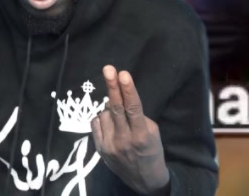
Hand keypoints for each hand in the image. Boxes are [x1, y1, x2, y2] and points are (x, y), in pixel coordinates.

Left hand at [92, 66, 168, 194]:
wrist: (143, 180)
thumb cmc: (151, 150)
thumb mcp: (152, 132)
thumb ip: (137, 116)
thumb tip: (120, 99)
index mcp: (141, 135)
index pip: (133, 108)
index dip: (128, 90)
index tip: (123, 74)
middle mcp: (123, 140)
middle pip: (116, 108)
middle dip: (112, 86)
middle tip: (108, 68)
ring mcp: (109, 146)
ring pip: (105, 114)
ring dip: (111, 107)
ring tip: (119, 114)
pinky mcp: (100, 150)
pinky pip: (96, 123)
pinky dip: (102, 118)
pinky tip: (110, 121)